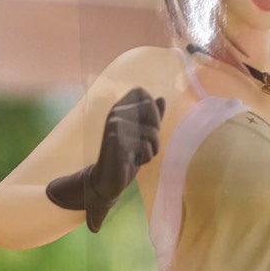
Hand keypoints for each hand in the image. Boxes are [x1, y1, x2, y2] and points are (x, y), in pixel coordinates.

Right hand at [47, 88, 164, 231]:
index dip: (152, 108)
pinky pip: (145, 146)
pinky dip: (146, 157)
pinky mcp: (118, 143)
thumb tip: (162, 99)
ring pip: (152, 131)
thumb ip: (151, 117)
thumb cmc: (127, 155)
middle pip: (150, 107)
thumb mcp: (141, 134)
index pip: (141, 92)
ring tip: (139, 154)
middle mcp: (115, 113)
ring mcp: (115, 127)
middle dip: (155, 129)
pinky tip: (134, 161)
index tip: (149, 125)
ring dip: (152, 148)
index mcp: (119, 108)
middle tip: (146, 143)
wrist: (107, 178)